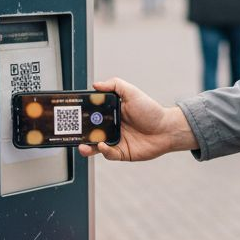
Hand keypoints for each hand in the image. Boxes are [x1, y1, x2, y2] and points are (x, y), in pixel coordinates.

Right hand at [76, 77, 196, 160]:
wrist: (167, 129)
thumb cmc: (151, 111)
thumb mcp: (132, 93)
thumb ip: (115, 85)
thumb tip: (96, 84)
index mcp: (110, 112)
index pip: (91, 114)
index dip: (81, 115)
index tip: (72, 114)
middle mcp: (111, 127)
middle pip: (90, 131)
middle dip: (80, 134)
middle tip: (72, 133)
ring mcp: (115, 140)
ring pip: (95, 146)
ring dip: (87, 147)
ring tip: (82, 145)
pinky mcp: (121, 152)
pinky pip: (108, 154)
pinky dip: (104, 151)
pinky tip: (102, 145)